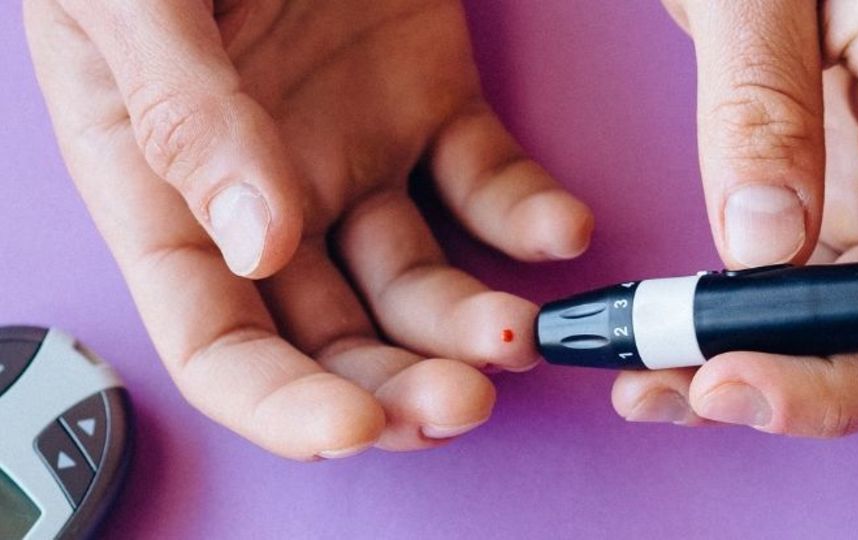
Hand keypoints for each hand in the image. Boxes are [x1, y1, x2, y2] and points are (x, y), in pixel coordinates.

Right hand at [25, 0, 592, 457]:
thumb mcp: (133, 2)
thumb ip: (180, 115)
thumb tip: (249, 241)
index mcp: (170, 188)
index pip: (217, 340)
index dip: (280, 403)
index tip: (354, 427)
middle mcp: (268, 192)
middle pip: (333, 333)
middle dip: (397, 384)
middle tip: (460, 402)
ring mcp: (354, 152)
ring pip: (419, 278)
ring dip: (472, 321)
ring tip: (520, 334)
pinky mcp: (427, 100)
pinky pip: (484, 180)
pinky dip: (526, 215)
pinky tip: (558, 230)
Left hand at [614, 0, 857, 435]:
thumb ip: (766, 105)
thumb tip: (758, 244)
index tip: (742, 380)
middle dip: (790, 389)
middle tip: (679, 395)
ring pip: (844, 335)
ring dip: (747, 373)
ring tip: (643, 386)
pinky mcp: (845, 216)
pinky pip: (797, 300)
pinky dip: (732, 333)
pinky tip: (661, 345)